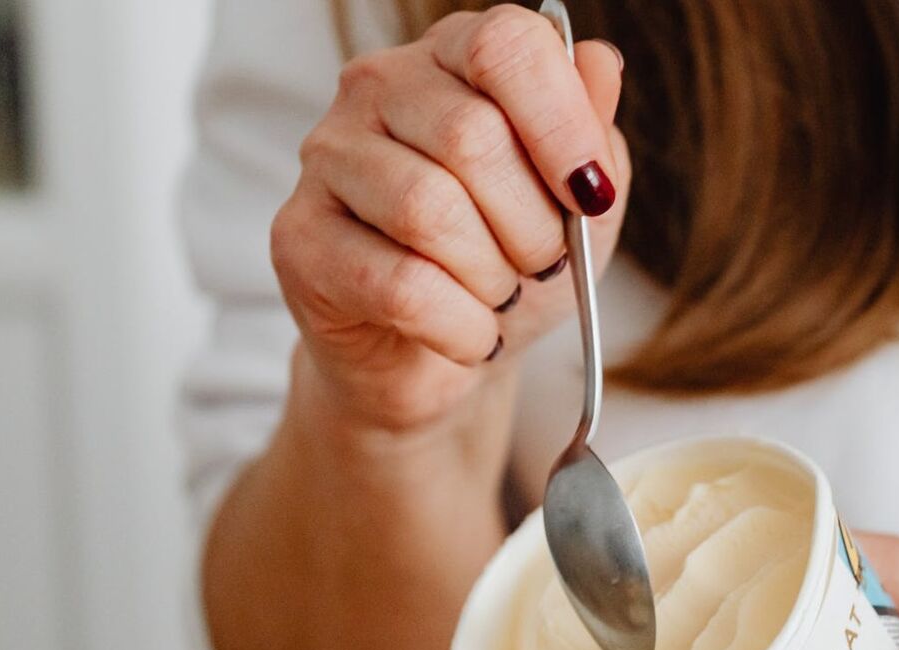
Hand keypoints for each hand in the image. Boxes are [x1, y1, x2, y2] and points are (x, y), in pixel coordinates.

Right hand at [270, 5, 628, 432]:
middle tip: (541, 265)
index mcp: (454, 56)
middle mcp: (379, 87)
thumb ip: (592, 130)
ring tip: (499, 296)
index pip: (505, 46)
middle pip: (472, 138)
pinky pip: (400, 286)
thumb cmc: (512, 262)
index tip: (590, 195)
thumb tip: (600, 63)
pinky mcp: (298, 237)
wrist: (445, 355)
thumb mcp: (579, 201)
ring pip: (429, 212)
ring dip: (492, 278)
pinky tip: (468, 333)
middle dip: (532, 227)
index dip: (562, 124)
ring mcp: (328, 156)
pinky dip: (459, 326)